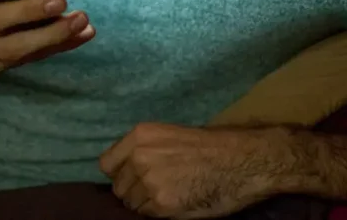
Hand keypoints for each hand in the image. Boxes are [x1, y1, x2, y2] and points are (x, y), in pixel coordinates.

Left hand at [100, 123, 288, 217]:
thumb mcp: (168, 136)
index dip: (118, 174)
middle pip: (118, 188)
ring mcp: (149, 181)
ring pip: (131, 204)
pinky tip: (175, 203)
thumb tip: (125, 170)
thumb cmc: (210, 147)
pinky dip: (158, 214)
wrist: (240, 161)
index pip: (106, 164)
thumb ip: (144, 150)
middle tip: (154, 190)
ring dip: (145, 204)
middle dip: (133, 191)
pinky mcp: (162, 204)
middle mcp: (139, 157)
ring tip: (167, 196)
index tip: (129, 178)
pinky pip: (147, 215)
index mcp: (140, 135)